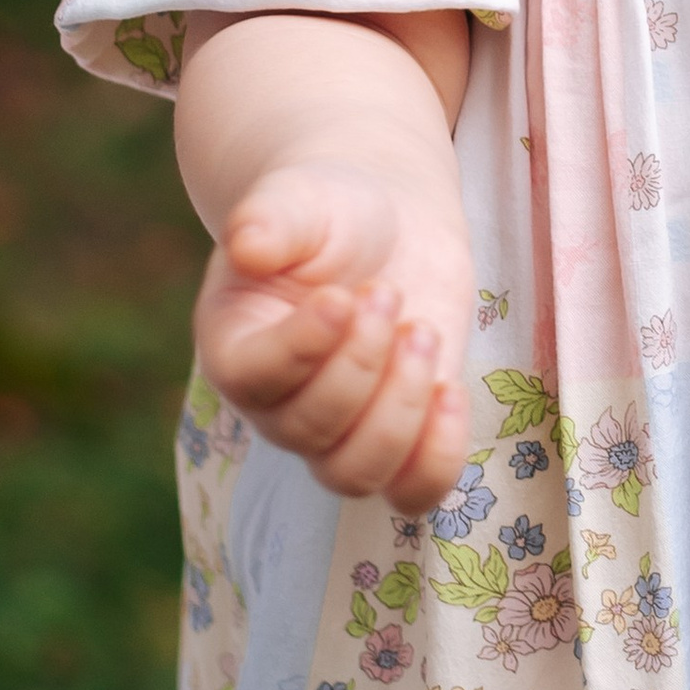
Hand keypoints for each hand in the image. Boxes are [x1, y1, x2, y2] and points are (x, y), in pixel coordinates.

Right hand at [195, 159, 474, 514]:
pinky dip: (437, 459)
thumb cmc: (328, 210)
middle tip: (387, 291)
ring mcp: (340, 428)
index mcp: (236, 347)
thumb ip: (270, 219)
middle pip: (309, 432)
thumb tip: (246, 242)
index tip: (341, 294)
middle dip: (363, 360)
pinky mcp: (401, 431)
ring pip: (354, 474)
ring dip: (399, 409)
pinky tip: (453, 391)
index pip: (254, 381)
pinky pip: (411, 489)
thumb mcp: (299, 200)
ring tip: (422, 331)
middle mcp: (279, 404)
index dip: (303, 348)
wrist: (385, 219)